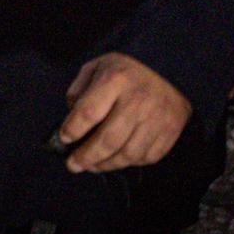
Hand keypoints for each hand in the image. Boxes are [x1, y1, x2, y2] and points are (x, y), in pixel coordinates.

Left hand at [57, 53, 192, 173]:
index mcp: (116, 78)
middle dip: (86, 157)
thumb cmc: (125, 72)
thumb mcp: (97, 67)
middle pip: (108, 140)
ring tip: (92, 165)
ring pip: (127, 154)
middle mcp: (138, 99)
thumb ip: (80, 90)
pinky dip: (129, 163)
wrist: (169, 68)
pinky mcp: (170, 131)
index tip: (64, 138)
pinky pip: (146, 157)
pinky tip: (117, 159)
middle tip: (73, 165)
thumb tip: (71, 119)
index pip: (88, 112)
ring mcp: (157, 117)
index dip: (72, 130)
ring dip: (106, 165)